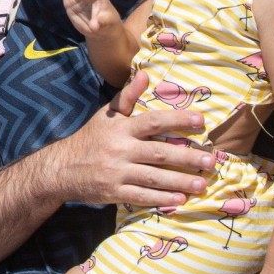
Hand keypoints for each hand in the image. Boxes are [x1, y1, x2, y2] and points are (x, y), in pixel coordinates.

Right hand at [52, 71, 210, 208]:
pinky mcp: (114, 192)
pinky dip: (162, 199)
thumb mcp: (106, 115)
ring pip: (154, 178)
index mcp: (120, 128)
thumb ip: (128, 97)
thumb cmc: (90, 138)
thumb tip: (144, 74)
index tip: (201, 122)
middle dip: (187, 158)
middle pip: (159, 153)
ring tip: (203, 184)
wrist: (61, 168)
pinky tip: (180, 200)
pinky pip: (142, 196)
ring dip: (181, 181)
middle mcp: (120, 149)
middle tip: (211, 161)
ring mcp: (116, 173)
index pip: (153, 122)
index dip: (178, 120)